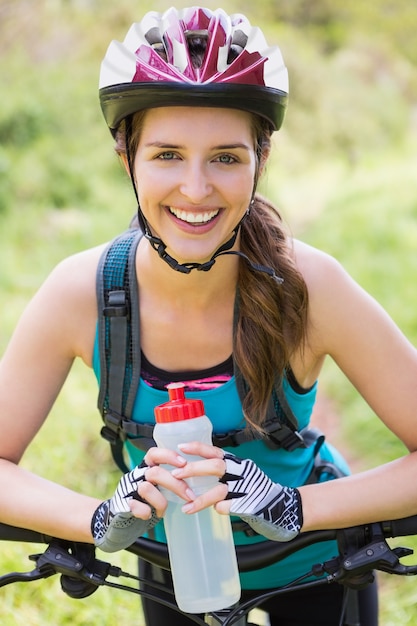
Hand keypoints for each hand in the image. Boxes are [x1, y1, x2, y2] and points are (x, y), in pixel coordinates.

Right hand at [92, 448, 193, 551]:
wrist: (118, 521)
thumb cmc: (145, 502)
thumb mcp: (157, 486)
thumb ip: (169, 479)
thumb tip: (196, 475)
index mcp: (145, 468)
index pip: (154, 453)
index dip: (169, 456)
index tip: (184, 463)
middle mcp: (136, 475)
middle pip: (155, 472)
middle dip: (175, 484)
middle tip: (189, 496)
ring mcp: (128, 490)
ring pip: (146, 488)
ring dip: (160, 502)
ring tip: (162, 511)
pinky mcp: (121, 505)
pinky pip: (136, 506)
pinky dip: (145, 512)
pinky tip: (148, 516)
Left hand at [173, 443, 302, 541]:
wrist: (286, 508)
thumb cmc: (258, 493)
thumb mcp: (242, 476)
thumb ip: (225, 473)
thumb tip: (196, 471)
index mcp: (239, 464)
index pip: (216, 451)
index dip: (198, 448)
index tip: (180, 447)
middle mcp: (243, 472)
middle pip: (216, 466)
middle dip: (194, 470)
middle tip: (176, 474)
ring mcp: (247, 489)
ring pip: (219, 490)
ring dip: (200, 500)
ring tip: (187, 508)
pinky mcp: (251, 505)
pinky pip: (229, 507)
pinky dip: (220, 509)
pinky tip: (216, 512)